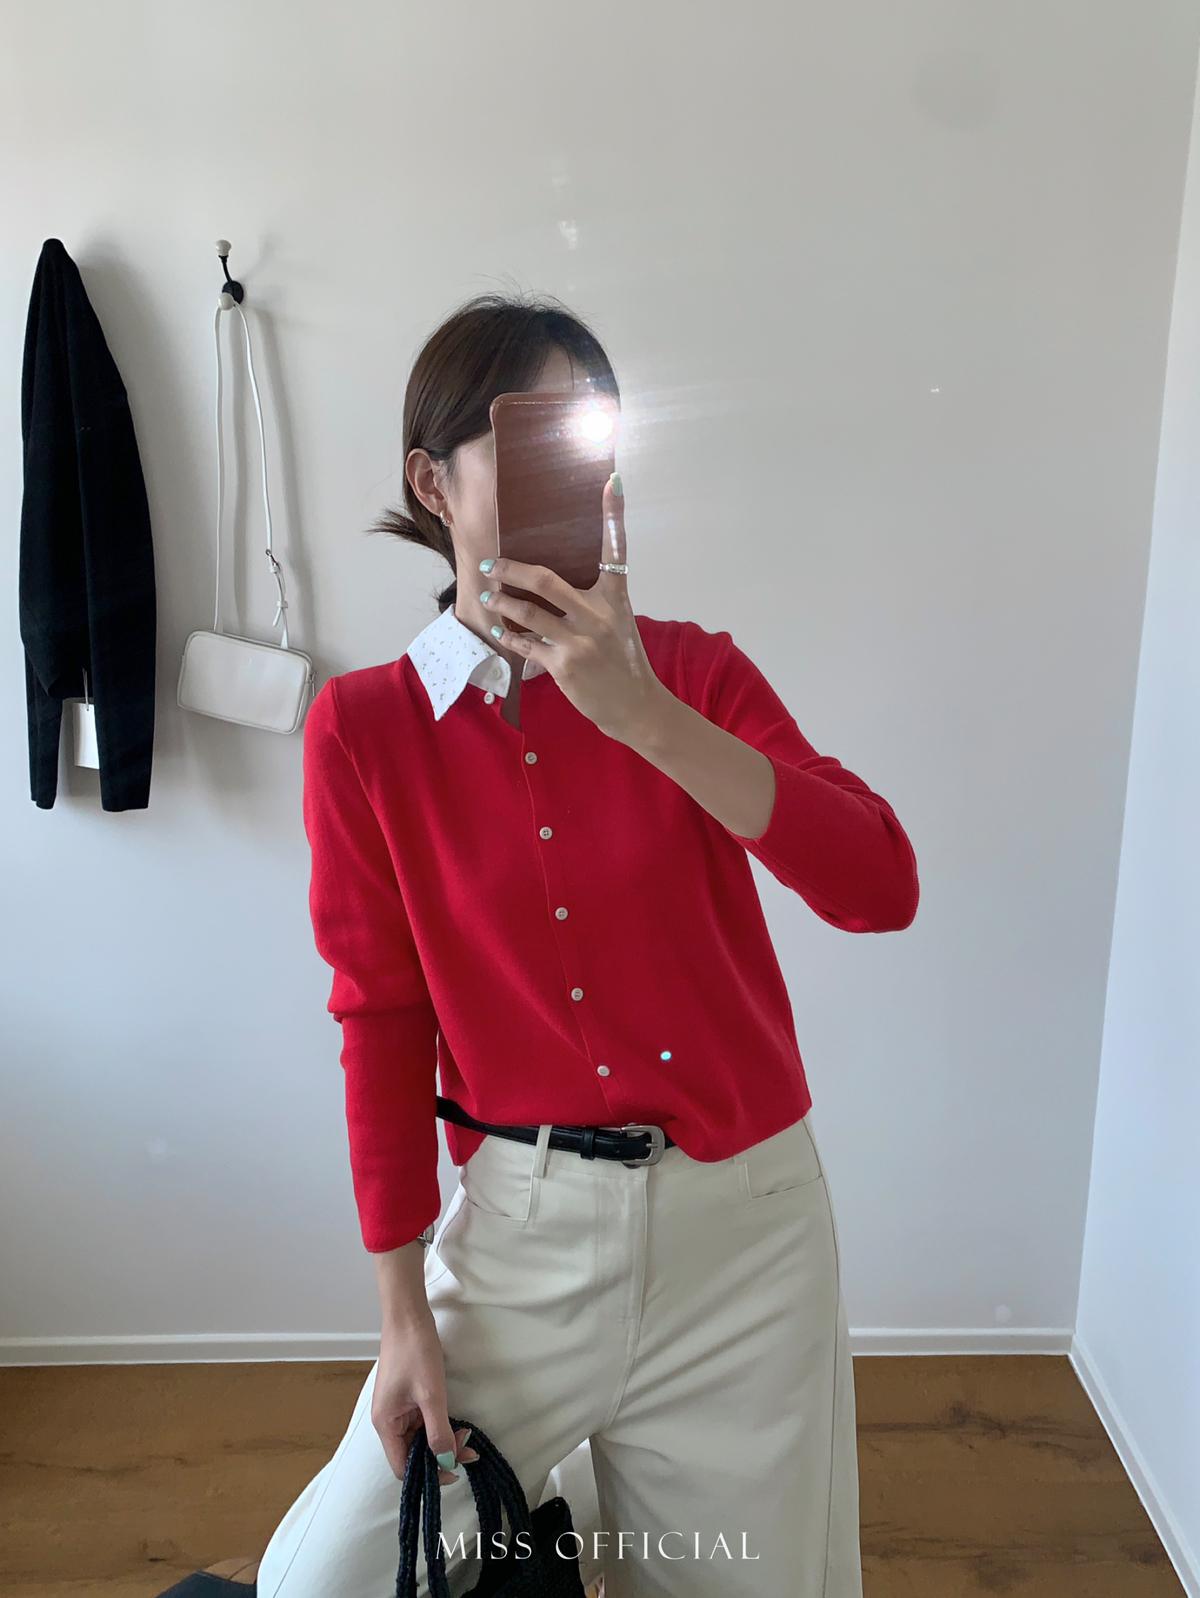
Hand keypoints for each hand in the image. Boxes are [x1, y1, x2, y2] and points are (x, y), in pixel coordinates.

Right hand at [372, 1311, 479, 1482]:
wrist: (409, 1316)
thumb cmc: (415, 1352)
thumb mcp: (430, 1395)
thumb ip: (438, 1431)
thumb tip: (447, 1461)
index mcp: (385, 1424)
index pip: (402, 1467)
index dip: (427, 1474)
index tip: (454, 1470)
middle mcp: (389, 1421)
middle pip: (412, 1454)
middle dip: (439, 1455)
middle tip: (468, 1450)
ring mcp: (398, 1409)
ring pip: (420, 1438)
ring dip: (442, 1440)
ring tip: (466, 1436)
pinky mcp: (407, 1398)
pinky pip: (422, 1422)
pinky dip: (439, 1426)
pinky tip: (456, 1424)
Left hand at [479, 474, 668, 744]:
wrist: (636, 706)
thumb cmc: (624, 661)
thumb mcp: (619, 622)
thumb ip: (594, 600)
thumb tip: (556, 581)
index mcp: (616, 597)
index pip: (615, 549)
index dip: (614, 514)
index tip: (611, 482)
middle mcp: (598, 614)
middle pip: (545, 580)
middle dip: (511, 569)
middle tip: (491, 563)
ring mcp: (580, 641)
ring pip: (528, 613)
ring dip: (502, 603)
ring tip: (488, 596)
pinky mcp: (564, 666)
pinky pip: (526, 645)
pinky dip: (509, 637)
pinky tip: (498, 630)